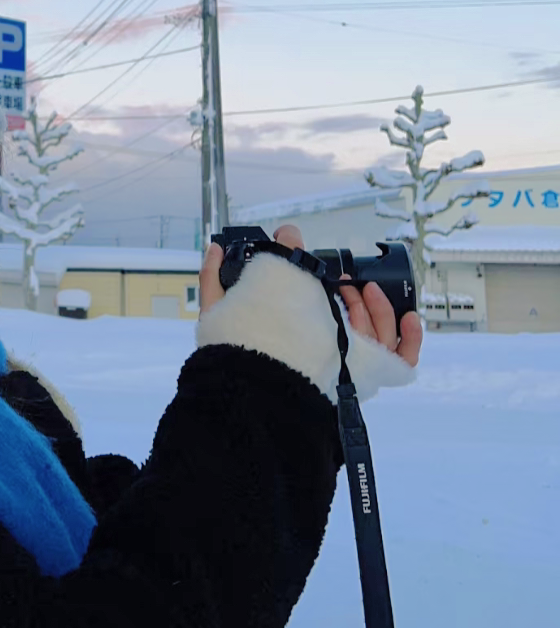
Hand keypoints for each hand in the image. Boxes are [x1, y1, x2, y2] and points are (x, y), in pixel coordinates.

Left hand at [200, 221, 421, 366]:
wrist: (265, 379)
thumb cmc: (246, 342)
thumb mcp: (225, 305)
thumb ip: (217, 276)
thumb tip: (215, 248)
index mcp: (298, 342)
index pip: (326, 318)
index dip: (335, 292)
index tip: (331, 274)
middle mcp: (325, 358)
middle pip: (356, 326)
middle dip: (356, 297)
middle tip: (343, 280)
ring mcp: (351, 369)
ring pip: (380, 337)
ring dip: (380, 309)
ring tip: (366, 290)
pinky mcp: (371, 379)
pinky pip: (403, 363)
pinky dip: (411, 339)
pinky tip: (408, 318)